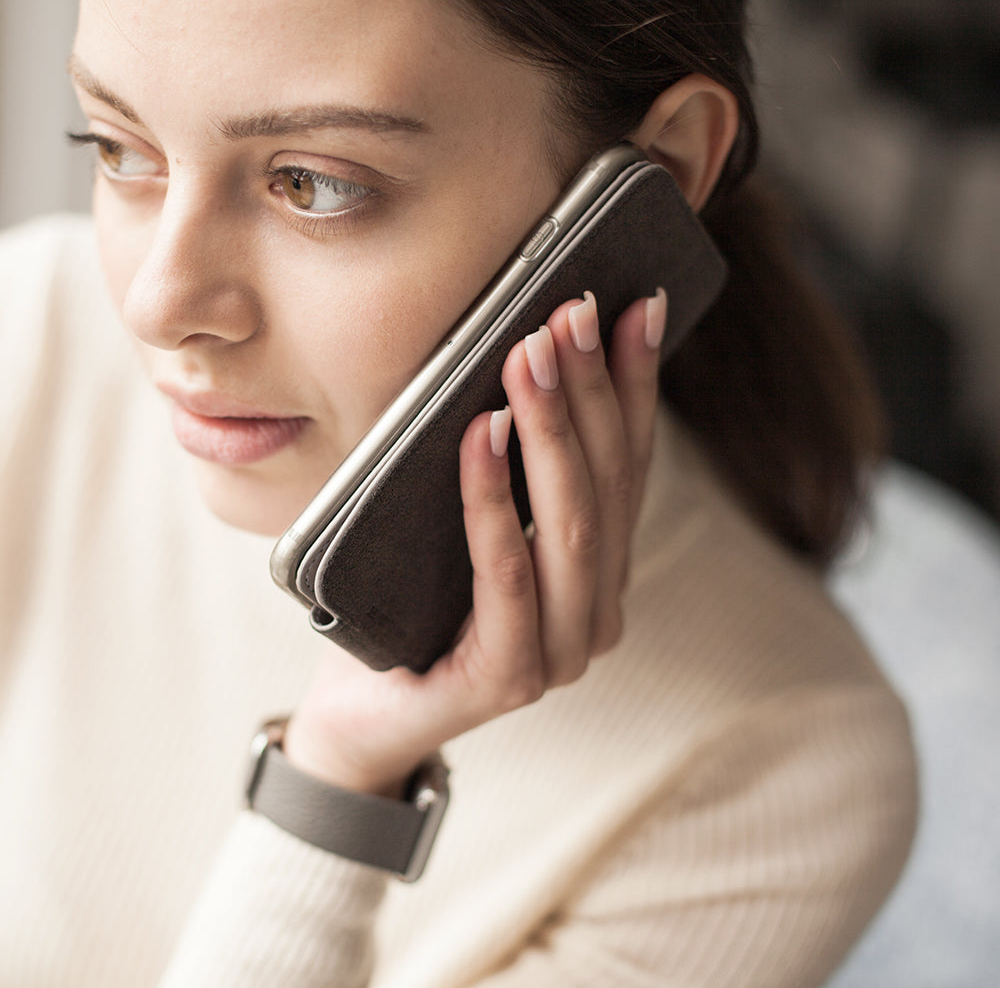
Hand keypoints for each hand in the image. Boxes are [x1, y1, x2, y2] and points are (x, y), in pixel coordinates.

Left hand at [284, 289, 666, 796]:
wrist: (358, 716)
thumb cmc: (410, 607)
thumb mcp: (466, 524)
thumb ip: (508, 470)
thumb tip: (520, 360)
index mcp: (598, 573)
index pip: (627, 465)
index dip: (634, 384)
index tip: (636, 304)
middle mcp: (595, 613)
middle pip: (606, 486)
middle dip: (593, 390)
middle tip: (572, 311)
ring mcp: (560, 653)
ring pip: (572, 525)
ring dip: (553, 431)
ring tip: (531, 354)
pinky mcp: (509, 680)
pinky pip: (505, 574)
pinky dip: (492, 499)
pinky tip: (481, 432)